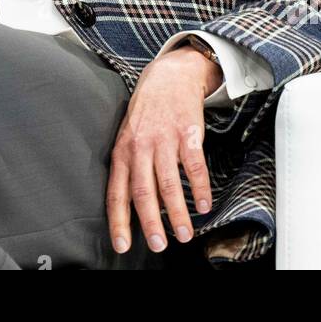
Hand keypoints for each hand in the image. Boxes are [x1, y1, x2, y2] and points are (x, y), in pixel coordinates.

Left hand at [106, 45, 221, 255]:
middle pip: (143, 191)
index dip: (119, 221)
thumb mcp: (128, 137)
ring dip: (178, 213)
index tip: (122, 246)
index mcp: (122, 151)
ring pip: (169, 183)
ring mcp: (164, 139)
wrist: (170, 76)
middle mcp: (141, 146)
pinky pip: (194, 167)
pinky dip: (200, 189)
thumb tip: (135, 208)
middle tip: (158, 246)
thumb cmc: (147, 113)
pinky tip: (203, 205)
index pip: (117, 192)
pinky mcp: (188, 133)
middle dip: (150, 223)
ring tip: (185, 234)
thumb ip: (130, 168)